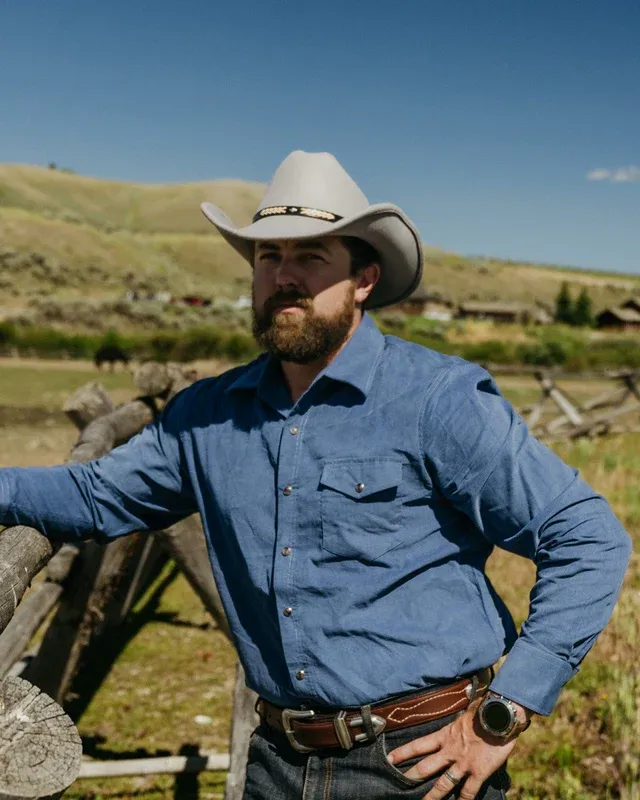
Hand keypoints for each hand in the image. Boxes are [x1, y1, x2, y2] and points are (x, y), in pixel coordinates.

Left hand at [386, 697, 529, 799]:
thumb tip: (461, 701)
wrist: (500, 717)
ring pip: (443, 784)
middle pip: (426, 767)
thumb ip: (460, 715)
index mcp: (445, 735)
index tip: (390, 759)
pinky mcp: (478, 772)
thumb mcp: (466, 710)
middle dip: (411, 777)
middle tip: (399, 785)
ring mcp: (463, 763)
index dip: (403, 752)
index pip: (419, 745)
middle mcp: (450, 751)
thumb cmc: (485, 709)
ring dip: (433, 796)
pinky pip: (468, 791)